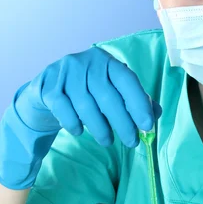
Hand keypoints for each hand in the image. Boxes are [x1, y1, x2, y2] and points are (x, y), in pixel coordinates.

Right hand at [0, 47, 161, 188]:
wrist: (46, 93)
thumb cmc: (86, 93)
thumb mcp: (111, 93)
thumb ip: (133, 101)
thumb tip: (155, 114)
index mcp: (106, 61)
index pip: (126, 79)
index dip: (139, 103)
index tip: (147, 126)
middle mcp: (86, 62)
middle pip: (107, 95)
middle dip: (122, 122)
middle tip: (132, 142)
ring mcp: (64, 72)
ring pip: (86, 105)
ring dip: (99, 128)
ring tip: (107, 141)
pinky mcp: (48, 86)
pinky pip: (63, 109)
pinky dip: (73, 123)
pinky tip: (79, 132)